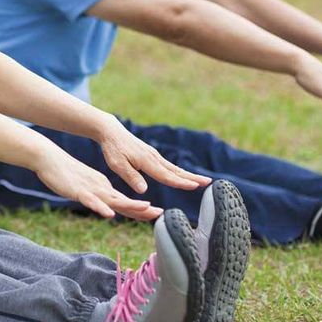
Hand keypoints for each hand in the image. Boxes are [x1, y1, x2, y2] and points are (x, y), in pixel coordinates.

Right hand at [33, 148, 165, 220]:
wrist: (50, 159)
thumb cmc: (67, 175)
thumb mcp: (87, 188)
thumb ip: (99, 196)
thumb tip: (111, 207)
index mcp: (104, 189)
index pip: (126, 202)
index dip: (142, 209)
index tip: (158, 215)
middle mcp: (102, 189)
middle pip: (125, 202)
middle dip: (143, 209)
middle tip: (160, 214)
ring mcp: (91, 190)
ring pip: (112, 200)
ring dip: (129, 205)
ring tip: (145, 209)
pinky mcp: (78, 191)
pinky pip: (91, 201)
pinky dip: (101, 208)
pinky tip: (109, 214)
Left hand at [95, 115, 211, 194]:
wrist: (112, 132)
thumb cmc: (113, 149)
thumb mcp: (117, 165)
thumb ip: (131, 177)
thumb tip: (144, 190)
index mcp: (146, 161)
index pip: (166, 175)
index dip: (180, 182)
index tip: (194, 186)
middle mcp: (154, 158)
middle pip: (176, 171)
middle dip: (193, 177)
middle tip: (209, 183)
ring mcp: (155, 156)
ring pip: (175, 168)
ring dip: (189, 175)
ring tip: (203, 181)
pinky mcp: (153, 155)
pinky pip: (169, 166)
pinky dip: (179, 172)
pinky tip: (184, 176)